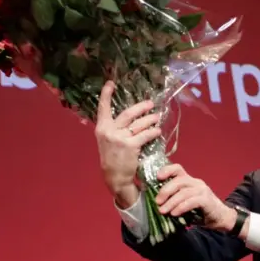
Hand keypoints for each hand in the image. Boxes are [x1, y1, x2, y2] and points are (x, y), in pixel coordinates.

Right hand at [94, 81, 161, 204]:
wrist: (114, 177)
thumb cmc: (113, 158)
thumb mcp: (107, 141)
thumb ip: (114, 128)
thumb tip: (130, 116)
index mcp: (101, 128)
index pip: (102, 108)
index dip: (106, 94)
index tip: (111, 83)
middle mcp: (109, 131)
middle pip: (128, 113)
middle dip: (141, 107)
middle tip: (150, 104)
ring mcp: (120, 138)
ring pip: (139, 124)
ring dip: (150, 119)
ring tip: (157, 117)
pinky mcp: (131, 146)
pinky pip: (145, 135)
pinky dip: (153, 132)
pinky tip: (158, 131)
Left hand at [155, 164, 236, 231]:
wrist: (220, 218)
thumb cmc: (199, 211)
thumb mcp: (184, 203)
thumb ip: (173, 199)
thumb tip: (156, 204)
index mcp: (189, 181)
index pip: (177, 169)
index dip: (167, 170)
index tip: (157, 177)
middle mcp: (196, 182)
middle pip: (179, 180)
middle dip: (165, 190)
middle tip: (157, 202)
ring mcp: (202, 190)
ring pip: (184, 192)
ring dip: (171, 202)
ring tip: (163, 211)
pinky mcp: (207, 200)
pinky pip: (192, 201)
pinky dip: (181, 207)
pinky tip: (174, 213)